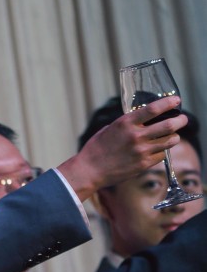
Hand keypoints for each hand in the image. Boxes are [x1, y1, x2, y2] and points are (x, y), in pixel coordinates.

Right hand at [59, 95, 187, 198]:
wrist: (89, 171)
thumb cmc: (96, 149)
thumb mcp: (109, 129)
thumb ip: (127, 125)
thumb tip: (142, 121)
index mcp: (125, 123)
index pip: (153, 109)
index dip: (168, 103)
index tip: (176, 100)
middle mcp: (136, 136)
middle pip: (169, 125)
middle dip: (180, 120)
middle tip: (182, 119)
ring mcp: (141, 151)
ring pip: (170, 141)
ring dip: (174, 137)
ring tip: (172, 136)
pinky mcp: (143, 164)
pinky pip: (161, 155)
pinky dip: (161, 151)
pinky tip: (157, 150)